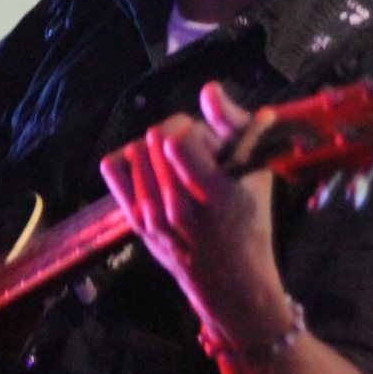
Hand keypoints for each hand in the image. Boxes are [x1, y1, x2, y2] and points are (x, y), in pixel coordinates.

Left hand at [99, 82, 286, 339]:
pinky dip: (131, 160)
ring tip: (177, 167)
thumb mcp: (257, 174)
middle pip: (154, 139)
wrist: (232, 284)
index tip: (207, 141)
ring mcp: (152, 216)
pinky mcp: (135, 221)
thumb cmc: (250, 224)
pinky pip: (115, 168)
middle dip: (175, 135)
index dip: (191, 128)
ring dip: (156, 148)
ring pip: (135, 151)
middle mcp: (178, 207)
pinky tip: (152, 171)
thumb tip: (209, 90)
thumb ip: (234, 126)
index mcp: (215, 195)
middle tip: (195, 154)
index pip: (176, 139)